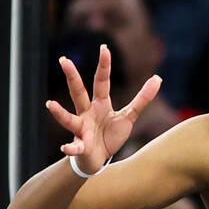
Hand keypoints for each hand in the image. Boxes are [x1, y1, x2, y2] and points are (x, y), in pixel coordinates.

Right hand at [46, 44, 160, 174]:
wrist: (98, 160)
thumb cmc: (110, 135)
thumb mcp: (128, 116)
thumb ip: (142, 98)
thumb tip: (158, 78)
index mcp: (100, 104)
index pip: (101, 81)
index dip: (104, 65)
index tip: (104, 48)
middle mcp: (87, 113)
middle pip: (78, 92)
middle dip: (72, 77)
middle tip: (63, 60)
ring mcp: (82, 129)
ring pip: (70, 119)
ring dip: (60, 114)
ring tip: (50, 105)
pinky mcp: (81, 146)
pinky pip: (75, 147)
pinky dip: (70, 148)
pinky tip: (65, 148)